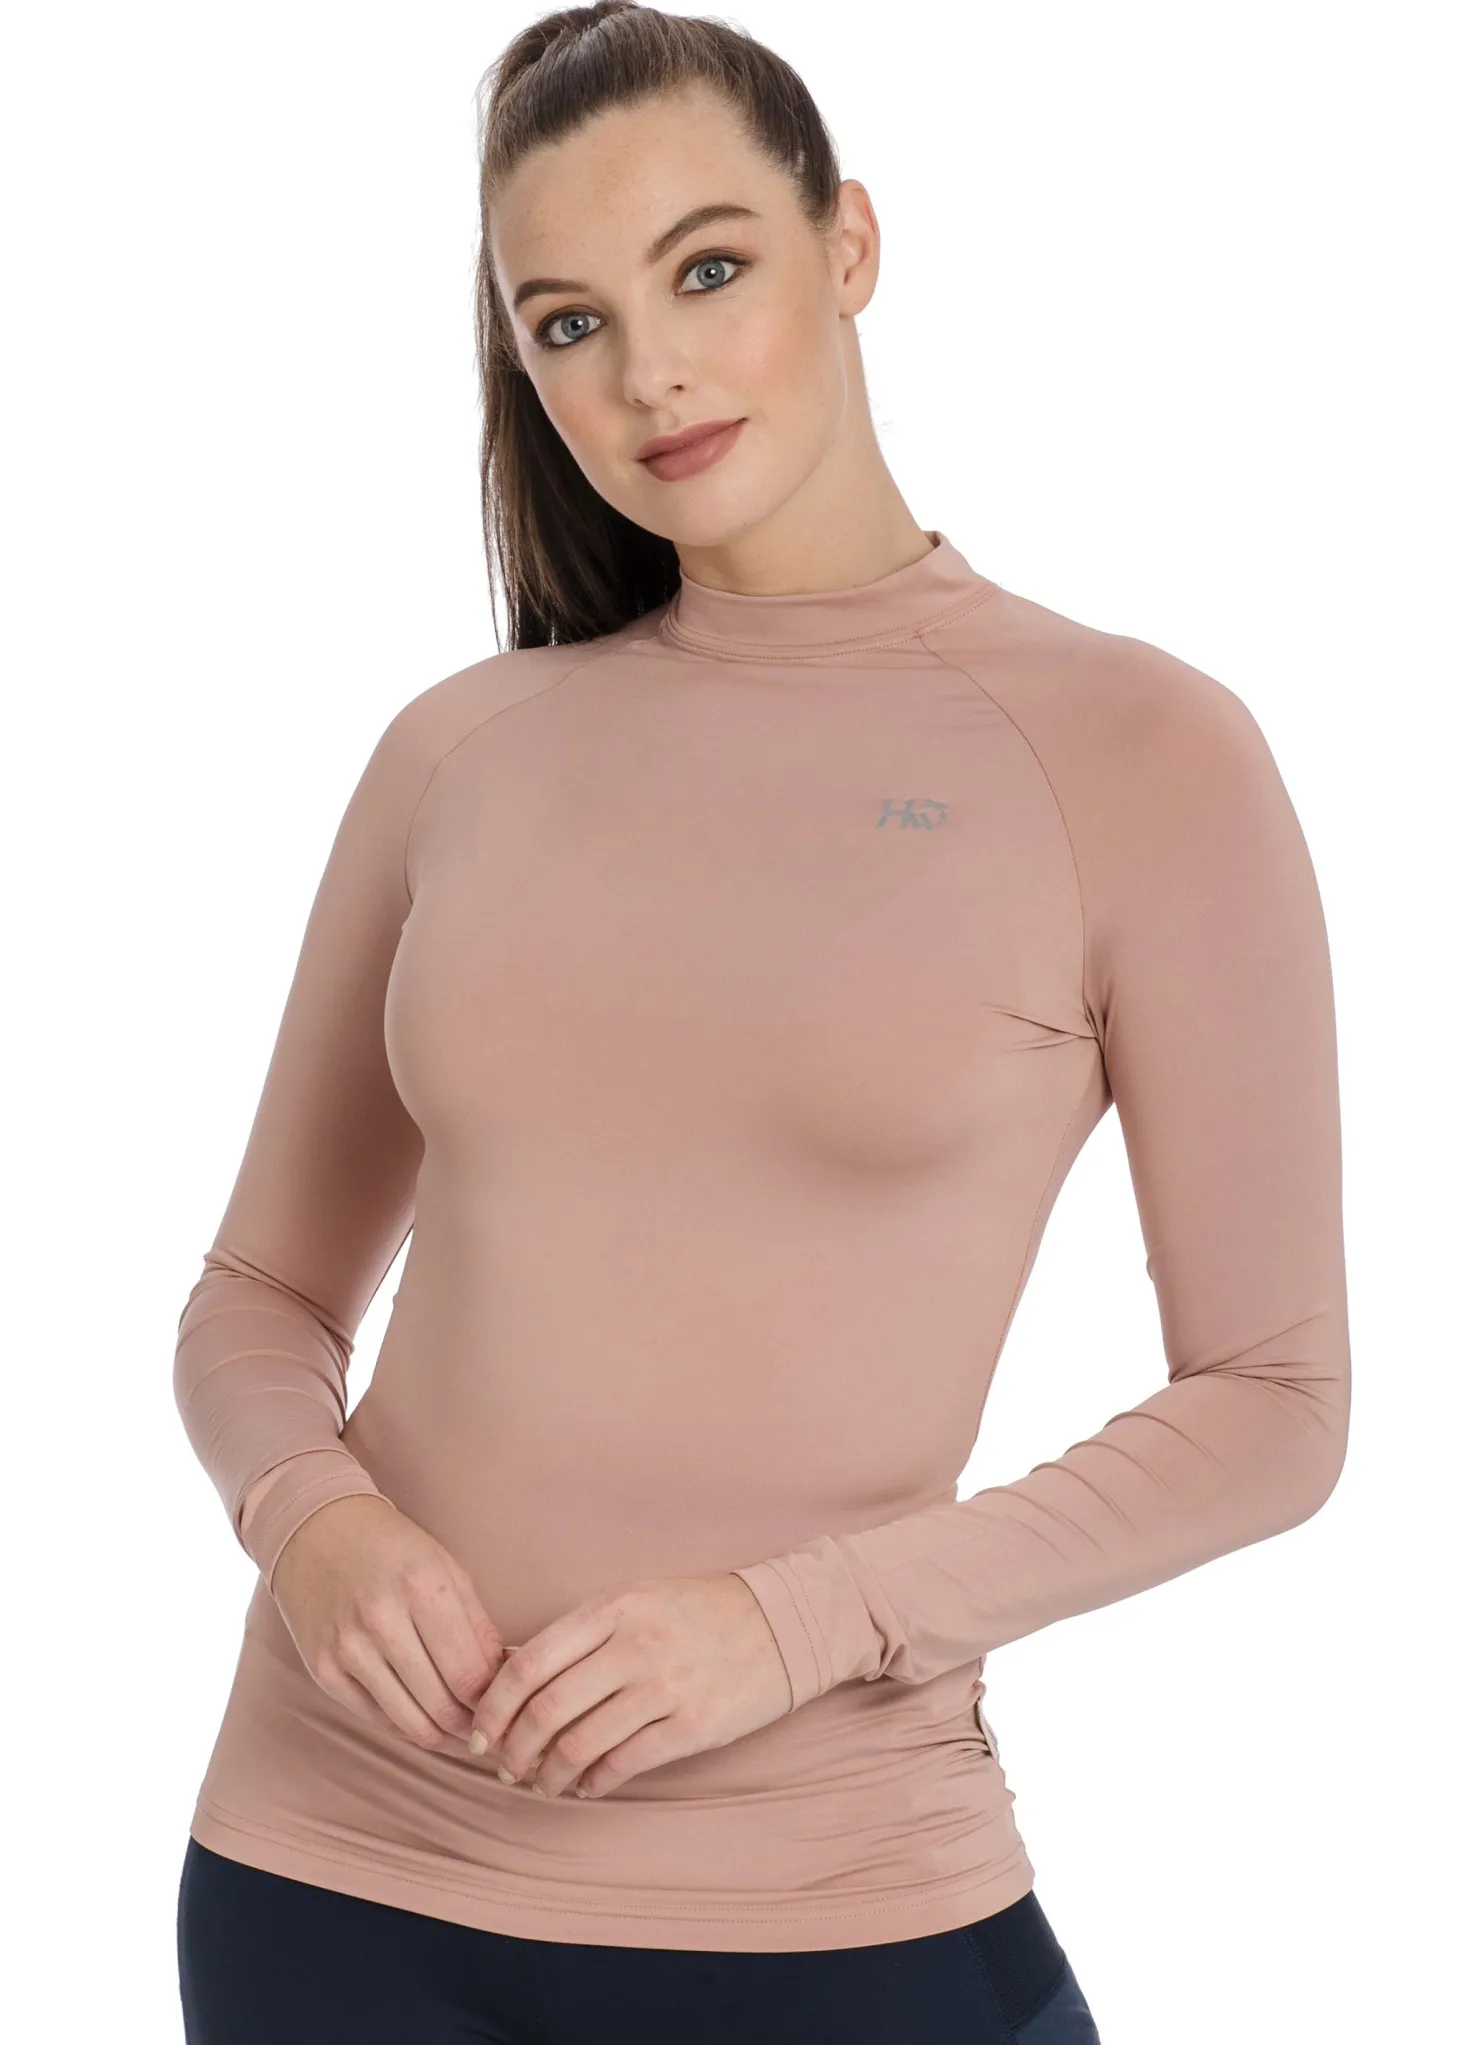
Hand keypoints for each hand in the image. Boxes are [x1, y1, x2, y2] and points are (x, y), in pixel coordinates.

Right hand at [270, 1494, 507, 1754]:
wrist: (315, 1530)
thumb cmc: (391, 1547)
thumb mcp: (445, 1567)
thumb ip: (478, 1625)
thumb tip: (503, 1680)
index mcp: (422, 1587)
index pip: (471, 1674)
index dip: (496, 1701)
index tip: (507, 1706)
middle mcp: (382, 1620)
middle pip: (442, 1705)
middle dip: (473, 1726)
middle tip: (490, 1729)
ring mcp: (347, 1649)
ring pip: (410, 1722)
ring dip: (443, 1737)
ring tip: (463, 1733)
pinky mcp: (323, 1670)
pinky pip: (375, 1718)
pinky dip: (406, 1727)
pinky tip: (425, 1721)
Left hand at [467, 1572, 793, 1800]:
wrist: (782, 1623)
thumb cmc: (699, 1612)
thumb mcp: (637, 1600)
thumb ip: (583, 1634)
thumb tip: (513, 1674)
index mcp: (612, 1606)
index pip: (529, 1661)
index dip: (494, 1705)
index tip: (480, 1731)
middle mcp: (634, 1643)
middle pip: (546, 1709)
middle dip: (514, 1749)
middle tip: (506, 1767)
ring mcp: (665, 1685)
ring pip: (579, 1744)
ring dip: (549, 1774)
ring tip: (544, 1783)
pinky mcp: (693, 1724)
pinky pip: (623, 1764)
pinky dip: (593, 1782)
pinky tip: (587, 1785)